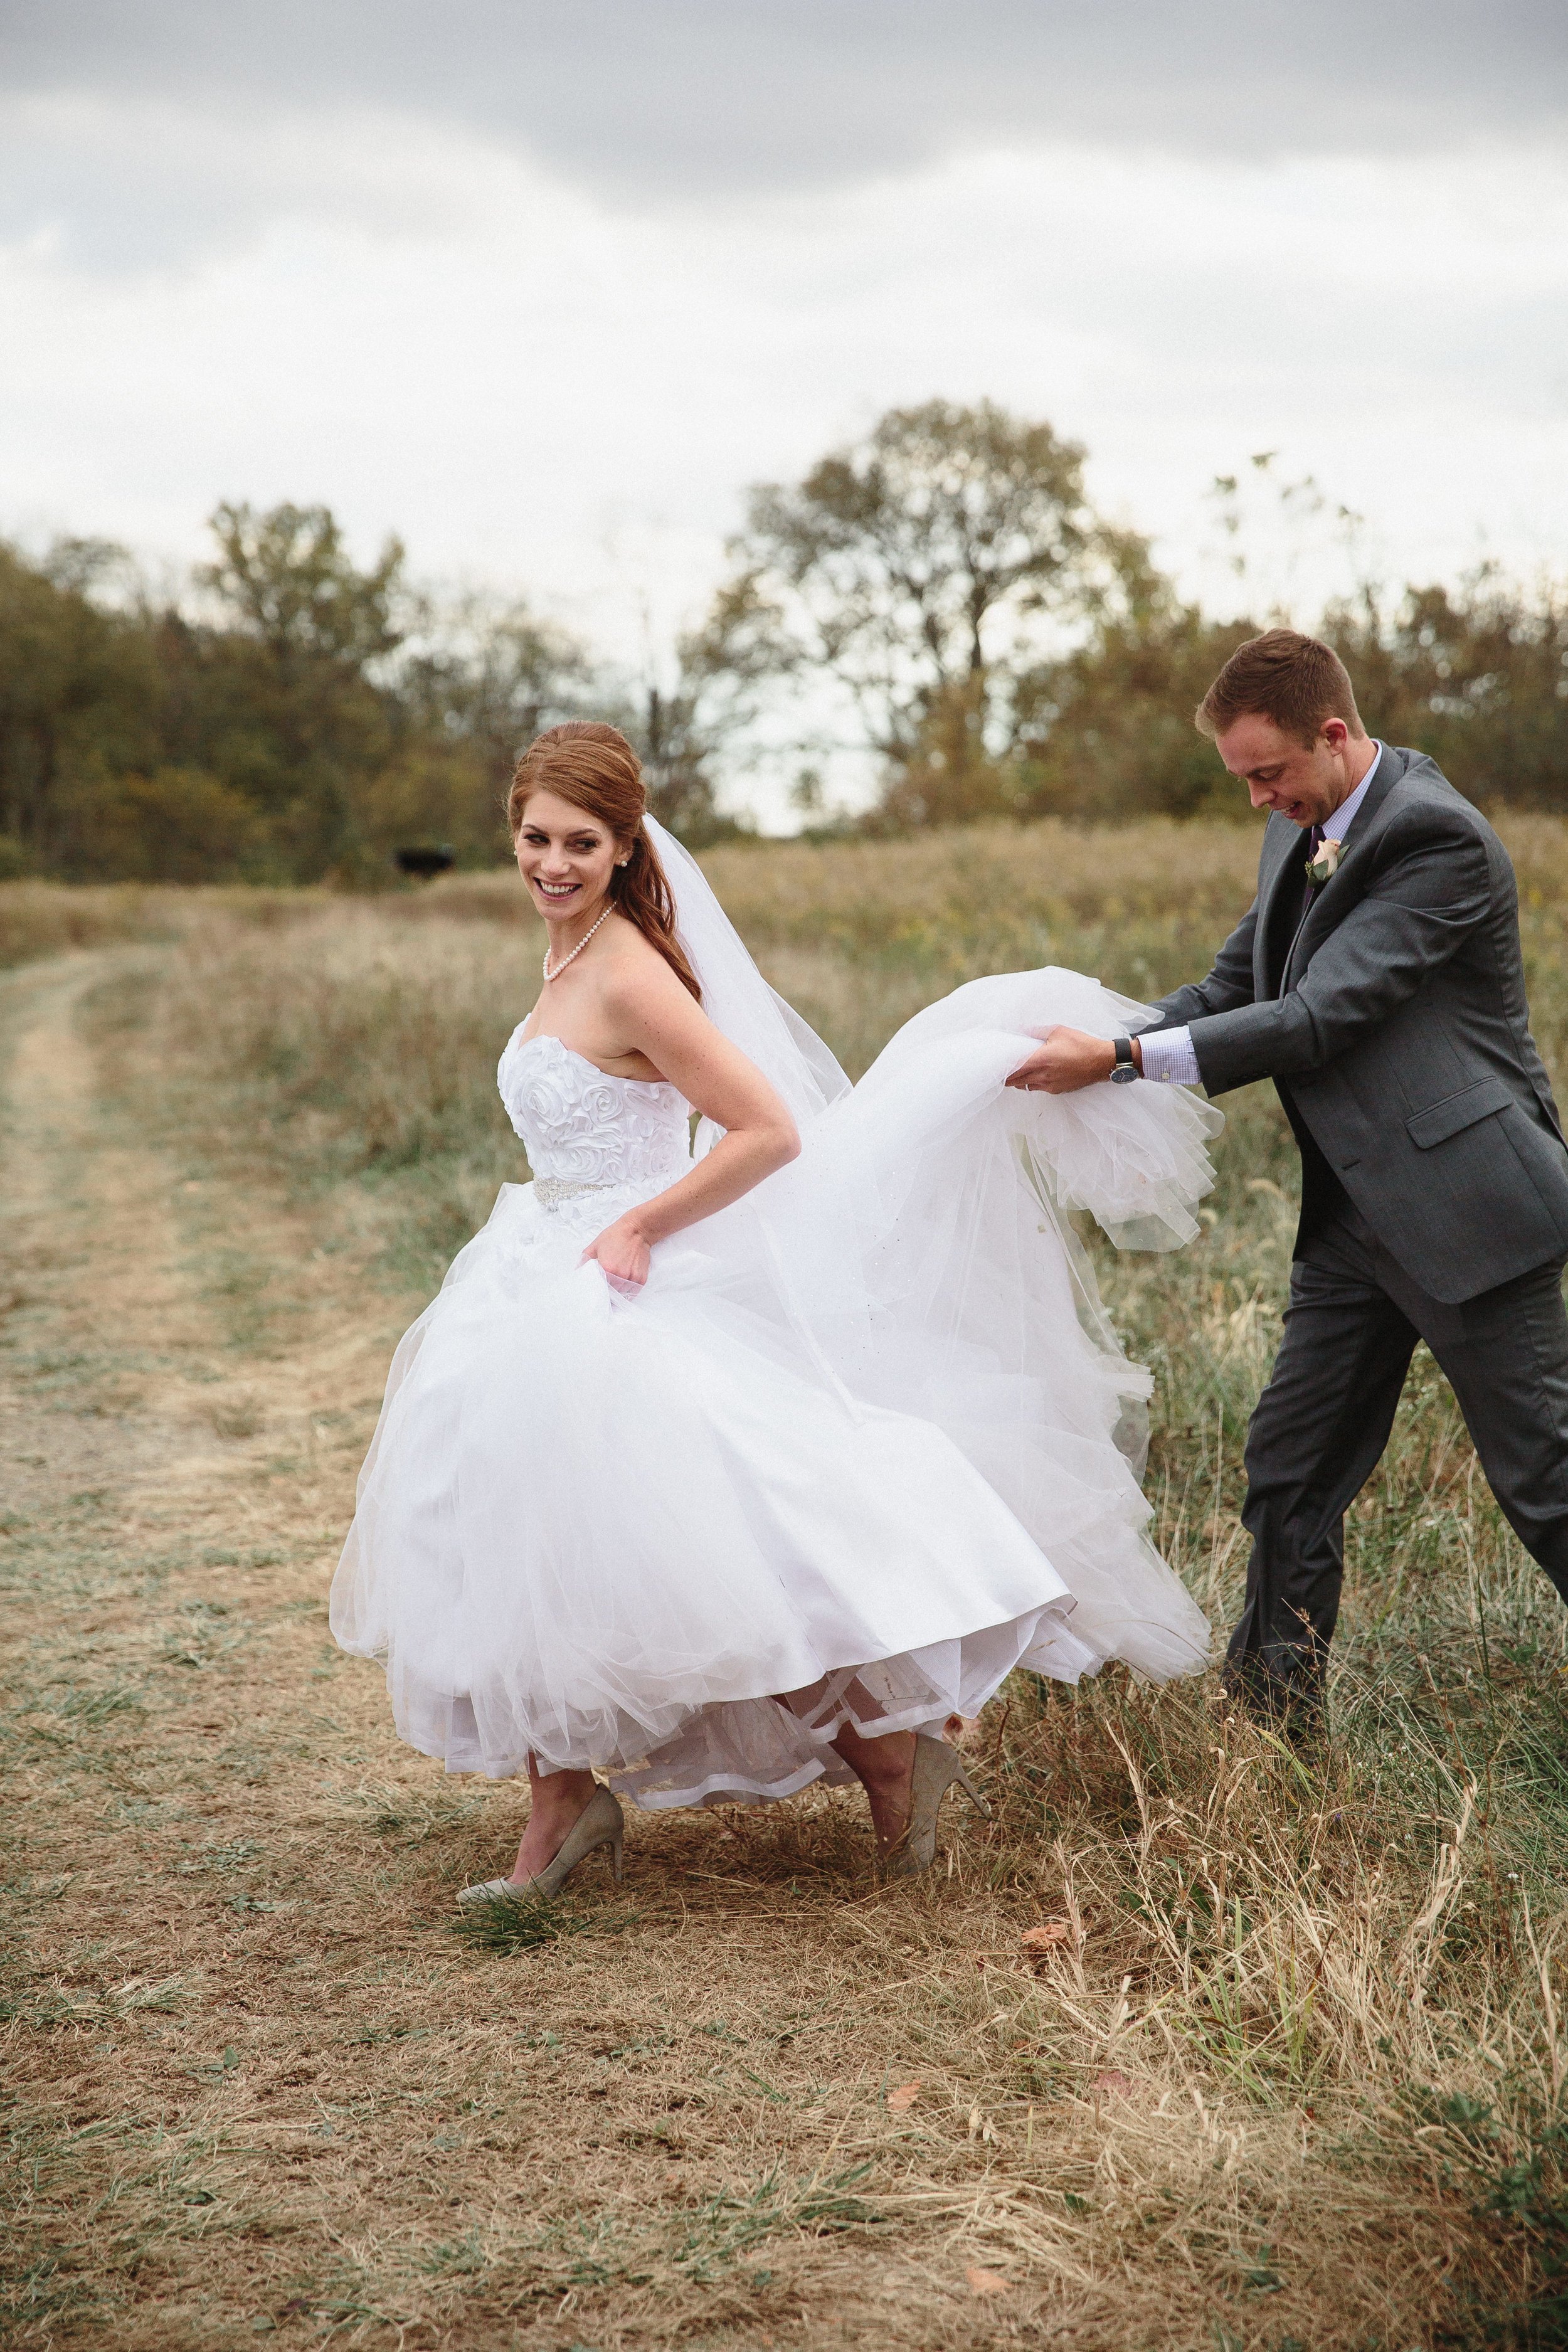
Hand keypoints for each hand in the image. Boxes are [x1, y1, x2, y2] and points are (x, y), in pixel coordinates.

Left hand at [581, 1214, 652, 1292]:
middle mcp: (620, 1275)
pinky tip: (624, 1284)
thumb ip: (584, 1260)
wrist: (636, 1231)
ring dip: (617, 1293)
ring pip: (621, 1295)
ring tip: (614, 1286)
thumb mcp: (595, 1246)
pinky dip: (628, 1291)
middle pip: (610, 1293)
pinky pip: (633, 1293)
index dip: (596, 1290)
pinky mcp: (641, 1279)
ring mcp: (632, 1278)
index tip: (595, 1290)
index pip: (598, 1288)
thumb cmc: (616, 1237)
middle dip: (606, 1292)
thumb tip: (577, 1272)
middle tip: (604, 1289)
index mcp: (607, 1268)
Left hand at [1006, 1026, 1134, 1092]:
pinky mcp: (1057, 1090)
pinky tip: (1035, 1075)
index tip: (995, 1065)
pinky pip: (1038, 1088)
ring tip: (1016, 1072)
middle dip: (1006, 1076)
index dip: (1001, 1068)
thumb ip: (1037, 1031)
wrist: (1102, 1062)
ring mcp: (1049, 1085)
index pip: (1013, 1069)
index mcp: (1040, 1060)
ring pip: (1025, 1086)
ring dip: (1018, 1080)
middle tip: (1000, 1069)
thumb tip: (1022, 1029)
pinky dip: (1032, 1083)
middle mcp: (1042, 1076)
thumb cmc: (1082, 1045)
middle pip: (1015, 1081)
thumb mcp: (1059, 1031)